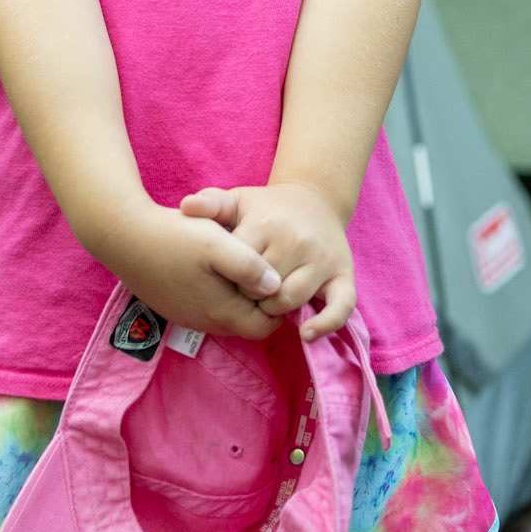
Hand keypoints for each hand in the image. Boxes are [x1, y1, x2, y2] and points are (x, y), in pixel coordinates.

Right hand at [99, 201, 286, 340]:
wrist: (122, 235)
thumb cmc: (173, 237)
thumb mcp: (217, 244)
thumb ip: (249, 267)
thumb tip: (275, 287)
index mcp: (220, 313)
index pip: (266, 327)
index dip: (277, 305)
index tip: (275, 275)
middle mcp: (204, 323)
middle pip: (247, 322)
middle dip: (258, 301)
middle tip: (260, 266)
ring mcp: (186, 316)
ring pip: (226, 315)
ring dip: (237, 295)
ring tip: (237, 261)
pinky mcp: (173, 306)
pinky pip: (206, 307)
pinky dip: (217, 292)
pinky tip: (211, 265)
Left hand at [179, 182, 355, 340]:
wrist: (316, 199)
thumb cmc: (269, 208)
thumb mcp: (238, 200)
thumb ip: (210, 204)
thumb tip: (186, 207)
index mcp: (267, 225)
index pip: (238, 267)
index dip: (227, 278)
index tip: (224, 277)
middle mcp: (297, 242)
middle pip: (262, 288)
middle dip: (248, 296)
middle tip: (244, 292)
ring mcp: (323, 260)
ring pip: (290, 300)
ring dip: (273, 309)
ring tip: (266, 301)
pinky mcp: (344, 274)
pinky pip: (340, 307)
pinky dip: (325, 324)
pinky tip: (305, 332)